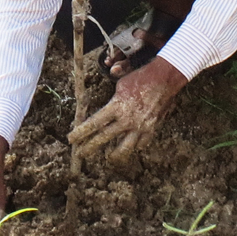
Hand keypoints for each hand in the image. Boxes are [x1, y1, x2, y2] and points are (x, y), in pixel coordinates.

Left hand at [68, 57, 185, 160]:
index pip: (95, 123)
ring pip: (124, 149)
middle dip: (90, 147)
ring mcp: (140, 127)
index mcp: (117, 106)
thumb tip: (106, 103)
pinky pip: (141, 144)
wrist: (165, 78)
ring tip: (108, 157)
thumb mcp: (121, 84)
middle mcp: (127, 120)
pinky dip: (135, 145)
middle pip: (104, 138)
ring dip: (114, 154)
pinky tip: (130, 146)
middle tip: (81, 154)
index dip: (81, 132)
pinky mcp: (151, 129)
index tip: (71, 139)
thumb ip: (113, 97)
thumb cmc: (141, 78)